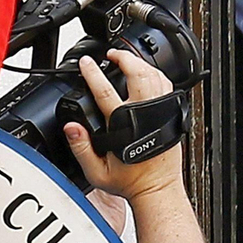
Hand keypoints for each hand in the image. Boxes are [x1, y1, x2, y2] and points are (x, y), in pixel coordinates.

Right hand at [67, 49, 183, 201]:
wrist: (157, 188)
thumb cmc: (131, 181)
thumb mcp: (96, 171)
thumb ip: (81, 147)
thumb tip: (71, 126)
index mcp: (124, 125)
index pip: (104, 90)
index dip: (93, 73)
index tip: (86, 62)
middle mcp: (145, 114)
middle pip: (136, 73)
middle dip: (123, 58)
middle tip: (111, 54)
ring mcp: (161, 111)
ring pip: (154, 75)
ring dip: (140, 62)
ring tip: (127, 58)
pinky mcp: (171, 113)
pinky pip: (166, 84)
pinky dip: (155, 73)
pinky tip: (146, 72)